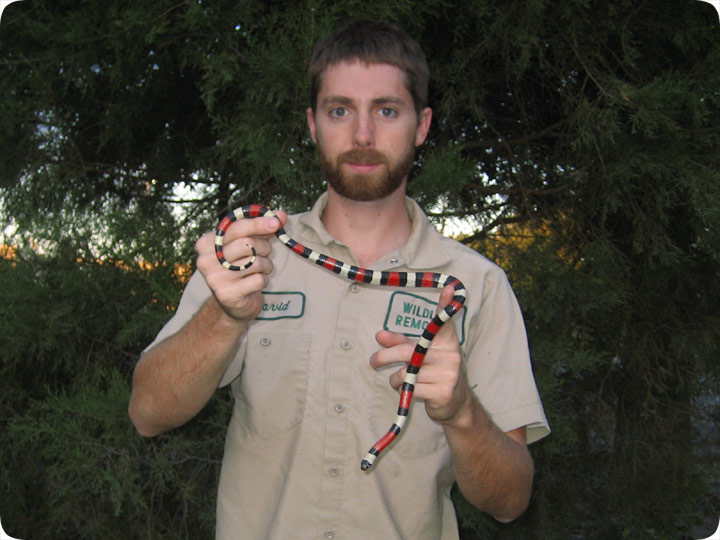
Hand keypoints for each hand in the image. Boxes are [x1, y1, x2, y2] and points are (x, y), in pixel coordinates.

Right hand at [195, 211, 287, 321]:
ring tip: (261, 269)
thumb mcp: (248, 245)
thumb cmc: (241, 267)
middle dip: (264, 247)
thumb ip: (262, 228)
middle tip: (265, 253)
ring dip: (266, 264)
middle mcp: (206, 260)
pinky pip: (258, 279)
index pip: (235, 227)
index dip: (258, 223)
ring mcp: (214, 279)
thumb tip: (280, 215)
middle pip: (247, 243)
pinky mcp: (227, 295)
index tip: (276, 222)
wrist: (234, 303)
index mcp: (206, 243)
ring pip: (255, 262)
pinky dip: (263, 279)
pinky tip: (256, 283)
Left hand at [370, 285, 471, 424]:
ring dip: (396, 378)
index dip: (445, 304)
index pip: (444, 321)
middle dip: (385, 356)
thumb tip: (379, 335)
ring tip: (401, 381)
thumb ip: (400, 343)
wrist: (455, 404)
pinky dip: (403, 390)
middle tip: (372, 361)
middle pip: (409, 351)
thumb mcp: (420, 354)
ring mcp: (448, 374)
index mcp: (447, 341)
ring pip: (407, 373)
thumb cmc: (434, 372)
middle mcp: (450, 354)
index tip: (449, 288)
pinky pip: (410, 388)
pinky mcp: (442, 392)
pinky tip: (409, 391)